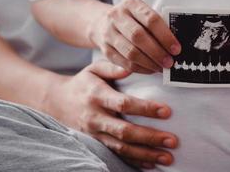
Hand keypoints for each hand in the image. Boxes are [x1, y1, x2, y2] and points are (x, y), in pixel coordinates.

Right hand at [45, 60, 177, 168]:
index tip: (166, 111)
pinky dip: (134, 161)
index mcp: (97, 96)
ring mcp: (95, 134)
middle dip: (150, 137)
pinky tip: (150, 164)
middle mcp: (96, 118)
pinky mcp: (95, 144)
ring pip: (122, 148)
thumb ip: (112, 67)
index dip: (145, 108)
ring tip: (167, 157)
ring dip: (146, 154)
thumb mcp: (93, 69)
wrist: (57, 102)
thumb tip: (133, 67)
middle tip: (173, 140)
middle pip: (125, 131)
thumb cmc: (83, 84)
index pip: (124, 104)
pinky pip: (116, 155)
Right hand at [89, 0, 180, 73]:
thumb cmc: (132, 20)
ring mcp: (108, 34)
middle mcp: (116, 17)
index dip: (165, 36)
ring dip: (149, 63)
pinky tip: (151, 69)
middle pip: (138, 37)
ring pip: (131, 53)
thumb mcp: (142, 14)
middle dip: (157, 52)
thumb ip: (157, 25)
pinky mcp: (106, 50)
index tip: (176, 49)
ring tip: (162, 67)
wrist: (102, 23)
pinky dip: (141, 69)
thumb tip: (175, 45)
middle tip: (170, 62)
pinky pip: (125, 63)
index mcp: (131, 4)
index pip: (150, 19)